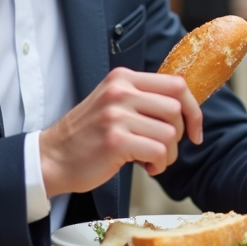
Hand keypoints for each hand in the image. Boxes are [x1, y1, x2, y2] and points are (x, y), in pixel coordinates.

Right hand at [39, 68, 202, 197]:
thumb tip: (186, 108)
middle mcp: (120, 90)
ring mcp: (116, 114)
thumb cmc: (88, 137)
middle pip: (176, 108)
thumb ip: (143, 100)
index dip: (193, 109)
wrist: (52, 158)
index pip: (176, 84)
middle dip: (179, 135)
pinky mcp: (115, 140)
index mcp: (123, 78)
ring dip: (168, 154)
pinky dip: (158, 164)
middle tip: (162, 149)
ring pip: (170, 133)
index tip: (194, 131)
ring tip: (149, 159)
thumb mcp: (113, 104)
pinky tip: (144, 167)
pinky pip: (158, 151)